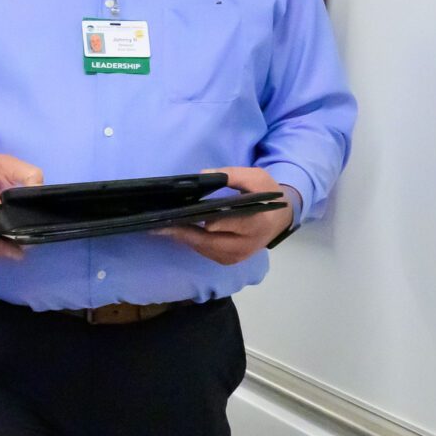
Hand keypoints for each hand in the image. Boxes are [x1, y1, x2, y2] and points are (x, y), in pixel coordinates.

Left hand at [160, 165, 297, 265]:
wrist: (278, 220)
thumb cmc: (267, 195)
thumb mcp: (256, 178)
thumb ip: (233, 175)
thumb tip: (203, 174)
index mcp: (256, 223)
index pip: (226, 224)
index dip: (203, 221)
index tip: (180, 215)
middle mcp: (245, 245)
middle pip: (207, 240)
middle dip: (182, 231)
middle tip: (156, 222)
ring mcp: (236, 256)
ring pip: (203, 247)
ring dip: (182, 236)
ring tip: (159, 224)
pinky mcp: (227, 260)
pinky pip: (204, 251)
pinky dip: (190, 240)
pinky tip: (175, 229)